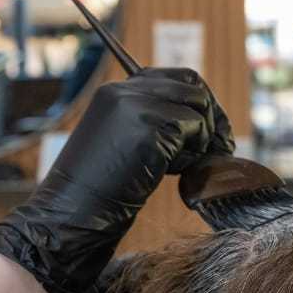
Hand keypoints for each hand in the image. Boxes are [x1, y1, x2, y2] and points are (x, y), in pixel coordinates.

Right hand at [0, 68, 232, 292]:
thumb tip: (197, 119)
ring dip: (203, 135)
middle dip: (212, 112)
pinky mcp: (149, 125)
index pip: (172, 77)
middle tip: (220, 146)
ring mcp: (136, 105)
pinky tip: (175, 173)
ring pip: (197, 104)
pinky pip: (194, 128)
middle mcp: (124, 90)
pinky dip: (194, 152)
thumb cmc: (96, 193)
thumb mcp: (122, 145)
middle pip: (191, 82)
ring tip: (187, 165)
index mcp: (115, 92)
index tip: (209, 131)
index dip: (197, 102)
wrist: (72, 214)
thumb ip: (149, 123)